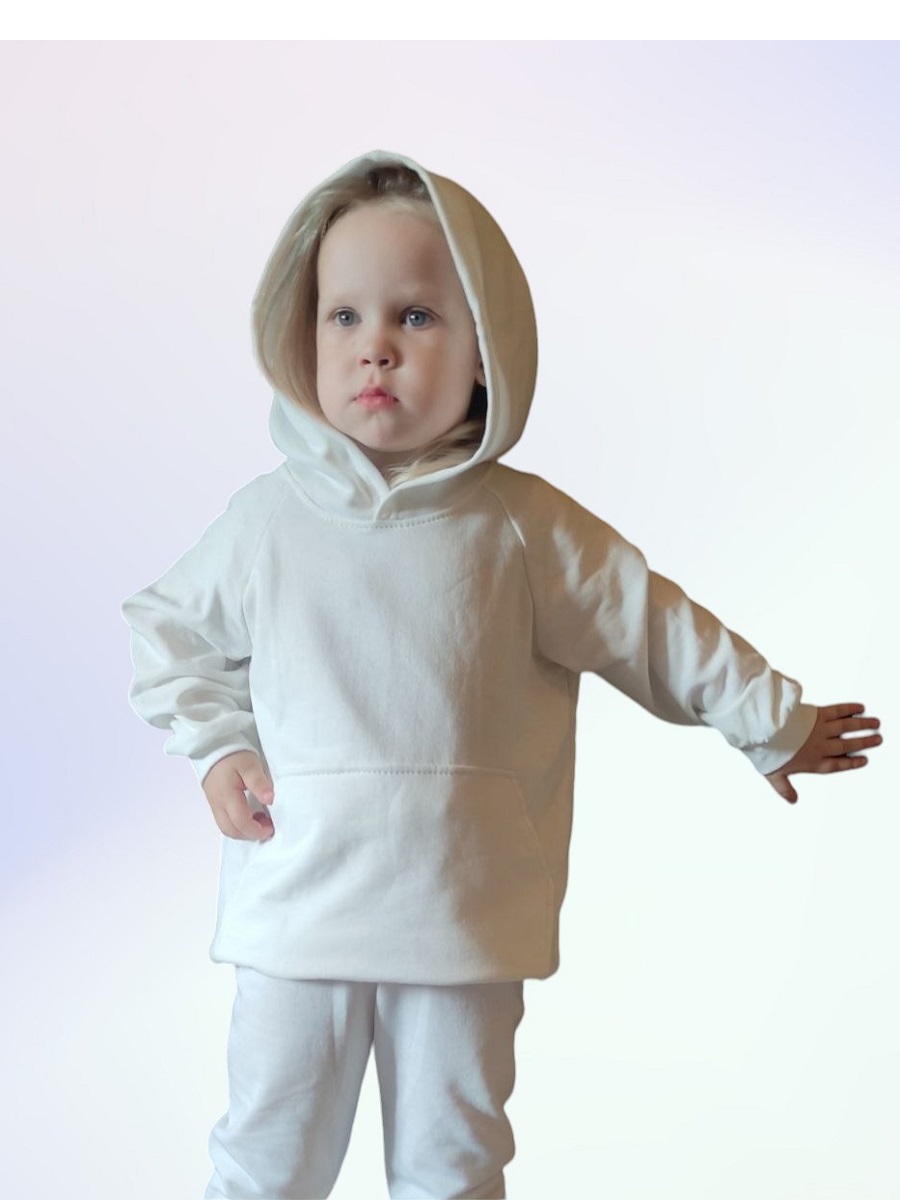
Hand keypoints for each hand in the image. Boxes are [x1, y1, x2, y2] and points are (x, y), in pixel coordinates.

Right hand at [202, 750, 274, 839]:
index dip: (257, 830)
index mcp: (226, 796)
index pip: (240, 822)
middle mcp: (217, 804)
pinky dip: (238, 825)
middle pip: (231, 831)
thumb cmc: (234, 754)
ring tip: (260, 821)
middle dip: (250, 834)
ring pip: (226, 828)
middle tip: (267, 827)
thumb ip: (259, 783)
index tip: (271, 828)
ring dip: (243, 831)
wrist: (213, 745)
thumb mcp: (250, 765)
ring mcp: (214, 804)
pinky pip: (224, 822)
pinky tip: (250, 815)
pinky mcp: (214, 803)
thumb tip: (270, 800)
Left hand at [766, 702, 881, 803]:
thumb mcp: (774, 775)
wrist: (762, 731)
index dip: (852, 762)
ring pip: (847, 727)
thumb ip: (785, 788)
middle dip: (865, 742)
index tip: (864, 760)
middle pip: (848, 744)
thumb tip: (792, 801)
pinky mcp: (816, 714)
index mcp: (813, 762)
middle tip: (878, 740)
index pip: (838, 764)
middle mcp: (821, 746)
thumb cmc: (767, 752)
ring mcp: (820, 729)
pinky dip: (849, 708)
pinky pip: (837, 711)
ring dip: (863, 724)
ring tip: (876, 723)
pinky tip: (859, 707)